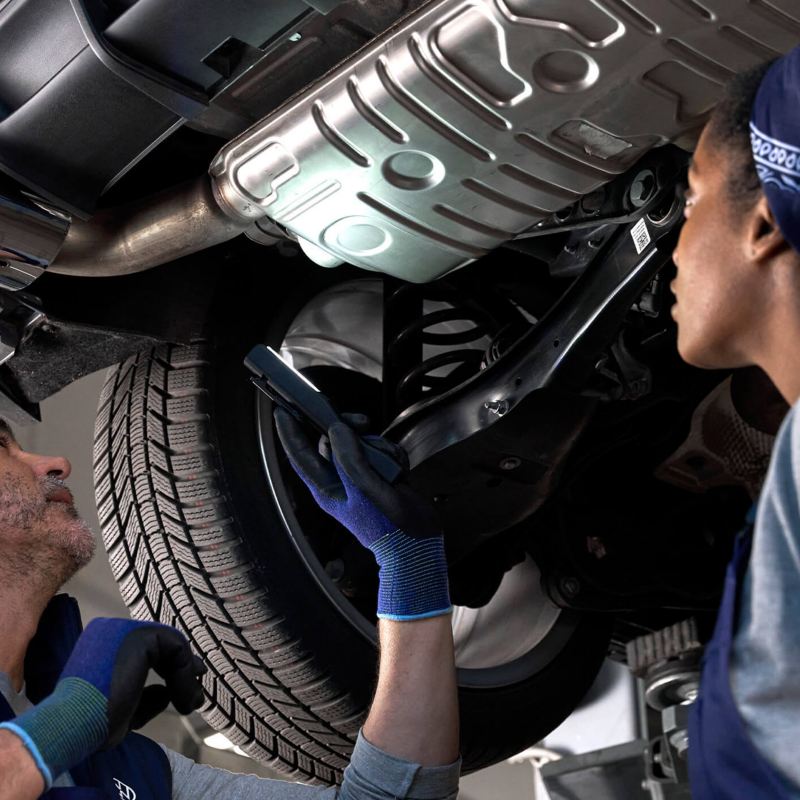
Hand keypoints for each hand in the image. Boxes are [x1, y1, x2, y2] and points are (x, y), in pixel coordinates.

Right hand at [0, 619, 204, 787]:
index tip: (187, 692)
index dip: (170, 670)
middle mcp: (112, 631)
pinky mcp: (140, 636)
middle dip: (183, 670)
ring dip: (186, 676)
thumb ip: (145, 695)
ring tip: (191, 703)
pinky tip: (185, 699)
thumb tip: (167, 692)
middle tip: (196, 695)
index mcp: (102, 646)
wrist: (73, 724)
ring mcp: (125, 630)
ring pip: (173, 646)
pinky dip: (186, 675)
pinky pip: (177, 649)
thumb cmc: (91, 723)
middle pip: (162, 645)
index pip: (147, 651)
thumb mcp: (123, 708)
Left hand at [274, 408, 450, 620]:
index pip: (301, 455)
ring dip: (379, 447)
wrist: (418, 542)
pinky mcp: (380, 474)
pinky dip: (392, 455)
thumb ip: (348, 458)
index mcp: (327, 488)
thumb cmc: (388, 526)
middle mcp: (340, 480)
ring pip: (361, 443)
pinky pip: (382, 451)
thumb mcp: (364, 489)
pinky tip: (399, 471)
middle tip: (362, 423)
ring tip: (390, 467)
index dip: (290, 433)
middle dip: (348, 430)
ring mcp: (360, 477)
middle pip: (333, 442)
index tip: (284, 411)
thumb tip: (336, 430)